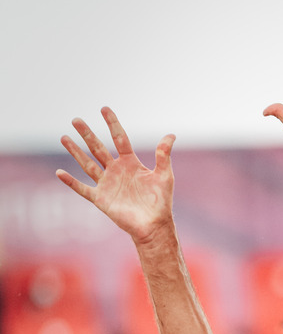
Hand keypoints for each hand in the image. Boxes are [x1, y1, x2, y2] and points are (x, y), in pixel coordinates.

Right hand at [56, 107, 175, 245]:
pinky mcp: (101, 199)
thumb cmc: (161, 202)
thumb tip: (171, 134)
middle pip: (98, 148)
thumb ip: (164, 155)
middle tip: (75, 119)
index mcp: (130, 163)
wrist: (154, 225)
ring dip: (75, 151)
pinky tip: (59, 172)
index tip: (104, 108)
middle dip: (87, 134)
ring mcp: (107, 184)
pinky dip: (71, 182)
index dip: (112, 123)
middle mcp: (116, 171)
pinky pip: (83, 188)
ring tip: (63, 137)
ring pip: (87, 164)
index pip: (119, 138)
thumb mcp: (164, 175)